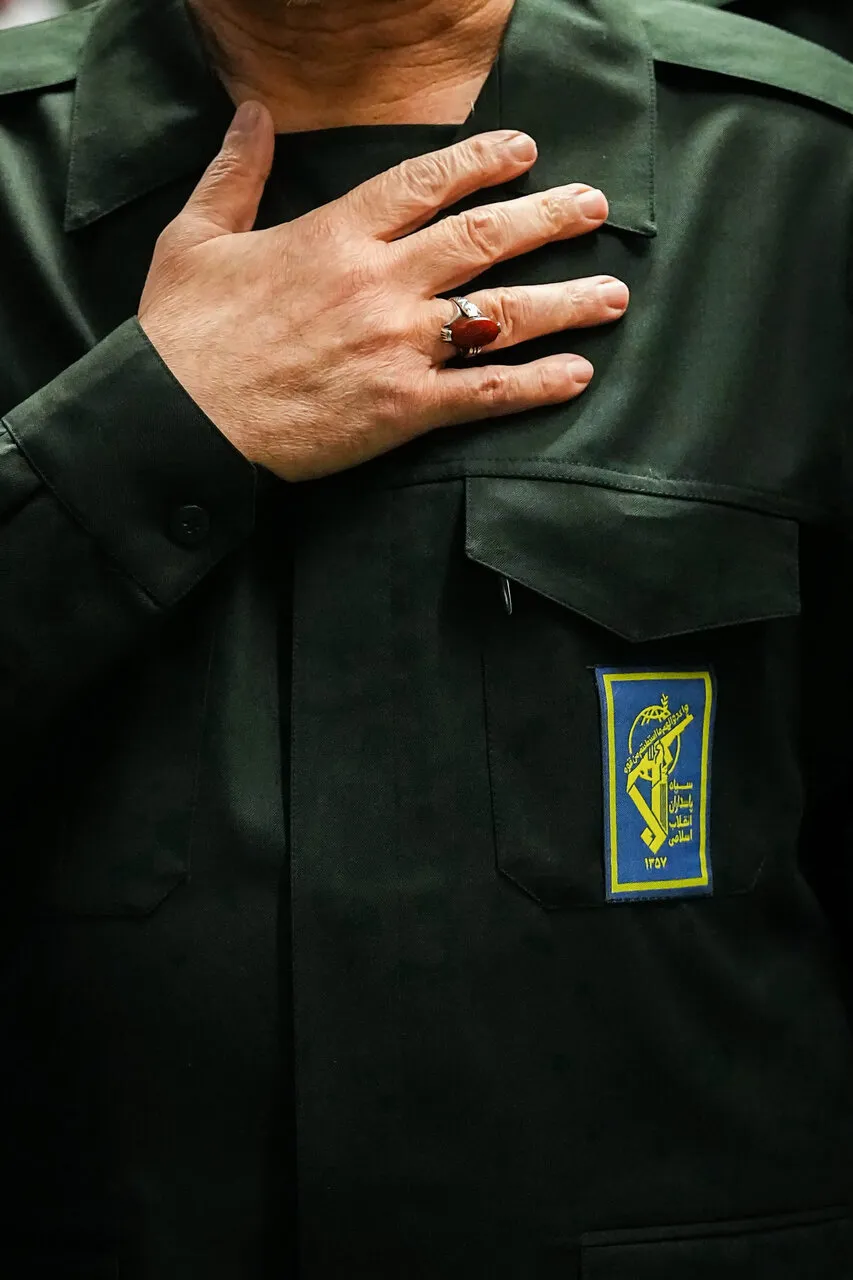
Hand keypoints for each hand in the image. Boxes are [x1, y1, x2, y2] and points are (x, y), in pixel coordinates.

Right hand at [138, 101, 628, 481]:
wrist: (177, 417)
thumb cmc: (182, 332)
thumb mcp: (195, 236)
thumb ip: (236, 173)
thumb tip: (254, 115)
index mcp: (333, 233)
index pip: (426, 183)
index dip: (482, 162)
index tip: (525, 151)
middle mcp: (379, 282)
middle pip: (483, 239)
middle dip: (548, 217)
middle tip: (596, 208)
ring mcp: (395, 345)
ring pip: (499, 314)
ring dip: (564, 301)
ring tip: (612, 294)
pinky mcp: (399, 408)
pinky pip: (482, 393)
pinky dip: (533, 385)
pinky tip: (576, 376)